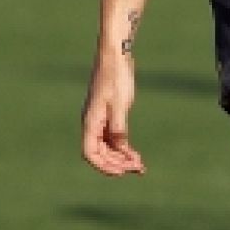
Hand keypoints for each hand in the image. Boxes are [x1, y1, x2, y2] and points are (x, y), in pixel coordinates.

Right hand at [80, 56, 145, 175]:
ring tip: (139, 166)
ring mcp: (101, 121)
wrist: (115, 57)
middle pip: (100, 154)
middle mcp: (93, 124)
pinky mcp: (110, 116)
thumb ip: (119, 126)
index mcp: (90, 122)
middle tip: (137, 168)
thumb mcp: (119, 103)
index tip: (121, 172)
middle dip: (117, 163)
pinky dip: (124, 149)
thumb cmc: (115, 77)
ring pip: (108, 148)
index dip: (103, 165)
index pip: (90, 153)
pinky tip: (136, 156)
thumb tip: (121, 148)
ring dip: (121, 158)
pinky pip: (114, 139)